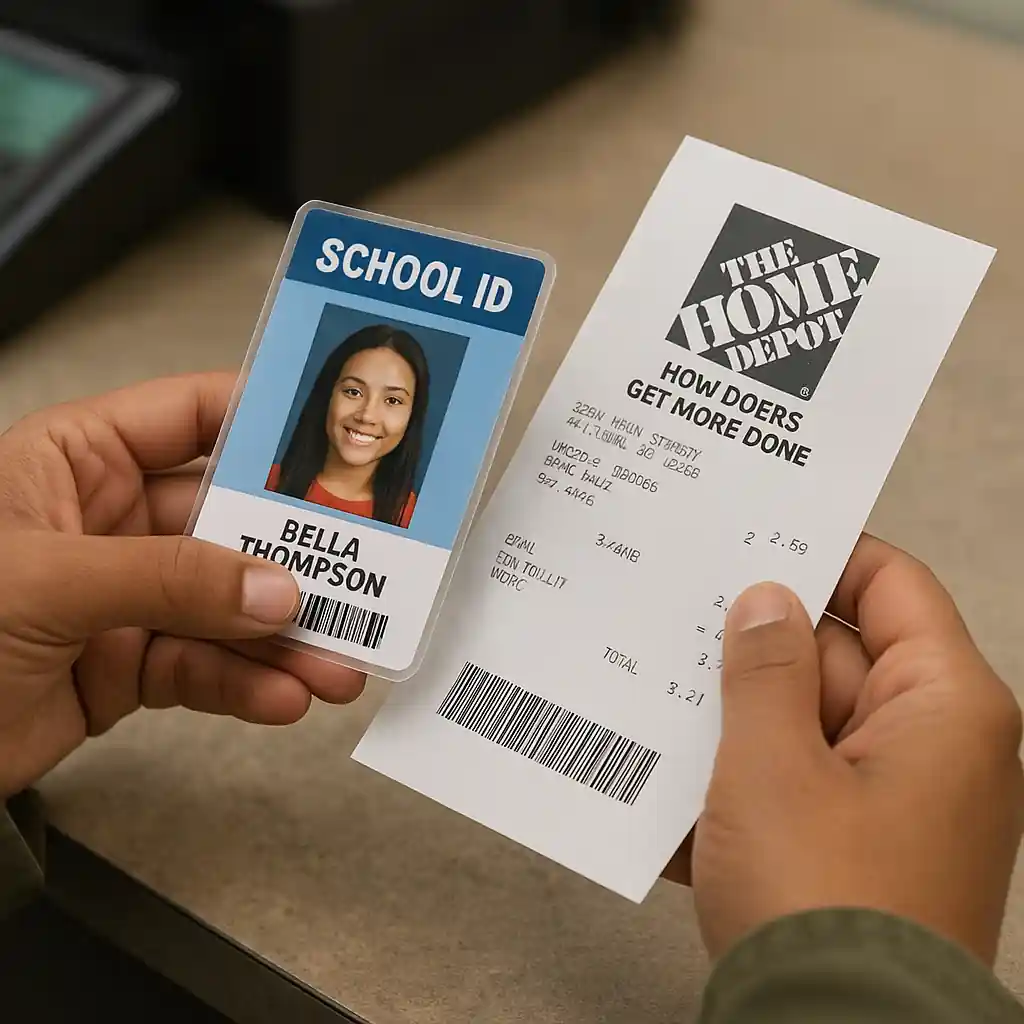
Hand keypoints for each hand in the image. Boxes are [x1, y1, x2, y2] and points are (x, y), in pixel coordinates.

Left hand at [0, 373, 365, 798]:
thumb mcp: (45, 581)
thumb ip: (167, 579)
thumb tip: (273, 590)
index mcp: (77, 460)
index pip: (190, 417)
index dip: (262, 421)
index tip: (332, 441)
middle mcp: (108, 521)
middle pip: (227, 523)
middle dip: (292, 558)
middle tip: (360, 577)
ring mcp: (123, 595)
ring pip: (226, 604)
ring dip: (284, 636)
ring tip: (337, 664)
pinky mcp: (127, 665)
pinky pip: (204, 666)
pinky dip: (245, 684)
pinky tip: (283, 697)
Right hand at [670, 536, 1023, 964]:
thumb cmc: (822, 908)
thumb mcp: (772, 765)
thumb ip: (764, 668)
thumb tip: (763, 600)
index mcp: (943, 707)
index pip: (889, 585)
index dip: (821, 552)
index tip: (749, 537)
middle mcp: (932, 747)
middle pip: (836, 655)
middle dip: (753, 646)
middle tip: (673, 619)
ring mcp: (892, 801)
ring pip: (802, 723)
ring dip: (734, 721)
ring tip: (657, 704)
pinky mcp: (854, 848)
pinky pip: (794, 784)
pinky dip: (741, 783)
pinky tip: (673, 792)